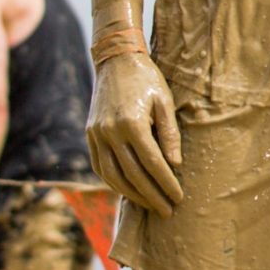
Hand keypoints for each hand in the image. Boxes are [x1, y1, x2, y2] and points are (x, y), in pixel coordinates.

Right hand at [88, 51, 183, 215]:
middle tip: (167, 210)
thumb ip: (170, 133)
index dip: (166, 183)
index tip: (178, 198)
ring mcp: (97, 134)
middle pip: (133, 174)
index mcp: (132, 123)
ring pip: (113, 175)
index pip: (152, 163)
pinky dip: (114, 182)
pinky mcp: (90, 135)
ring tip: (150, 205)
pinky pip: (100, 167)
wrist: (116, 59)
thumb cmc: (146, 79)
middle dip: (151, 195)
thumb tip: (175, 165)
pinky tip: (128, 191)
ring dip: (132, 194)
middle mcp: (110, 132)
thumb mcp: (164, 101)